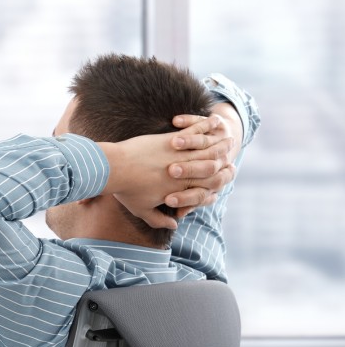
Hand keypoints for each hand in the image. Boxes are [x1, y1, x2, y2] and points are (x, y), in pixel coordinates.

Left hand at [98, 115, 234, 228]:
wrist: (113, 168)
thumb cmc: (125, 190)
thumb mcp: (141, 210)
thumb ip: (159, 220)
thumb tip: (174, 225)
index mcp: (180, 190)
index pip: (207, 188)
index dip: (217, 182)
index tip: (224, 178)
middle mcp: (185, 172)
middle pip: (212, 167)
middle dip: (224, 161)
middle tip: (232, 155)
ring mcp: (180, 155)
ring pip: (208, 149)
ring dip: (220, 144)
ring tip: (228, 138)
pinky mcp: (172, 139)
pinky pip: (195, 132)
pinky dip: (206, 127)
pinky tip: (214, 121)